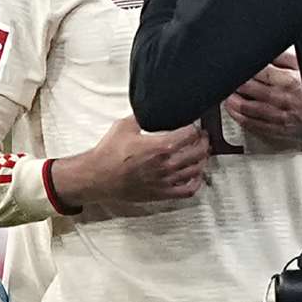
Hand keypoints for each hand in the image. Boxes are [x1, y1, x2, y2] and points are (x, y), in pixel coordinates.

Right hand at [54, 116, 209, 204]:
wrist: (98, 177)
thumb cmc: (109, 154)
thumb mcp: (125, 126)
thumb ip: (142, 116)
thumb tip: (149, 107)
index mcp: (160, 146)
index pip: (190, 134)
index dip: (195, 127)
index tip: (195, 125)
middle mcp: (166, 165)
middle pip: (198, 152)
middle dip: (203, 142)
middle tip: (202, 137)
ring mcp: (165, 181)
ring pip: (196, 170)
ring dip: (202, 160)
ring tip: (201, 153)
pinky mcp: (161, 193)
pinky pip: (187, 190)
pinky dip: (196, 183)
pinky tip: (196, 176)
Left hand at [224, 49, 301, 140]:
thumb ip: (285, 57)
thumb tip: (268, 50)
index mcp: (291, 80)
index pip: (262, 71)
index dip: (246, 68)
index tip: (237, 64)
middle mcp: (285, 99)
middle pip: (253, 89)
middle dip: (237, 84)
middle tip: (226, 78)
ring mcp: (283, 116)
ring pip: (252, 109)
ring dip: (235, 102)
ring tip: (226, 96)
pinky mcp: (282, 130)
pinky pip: (258, 126)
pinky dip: (243, 119)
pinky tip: (234, 113)